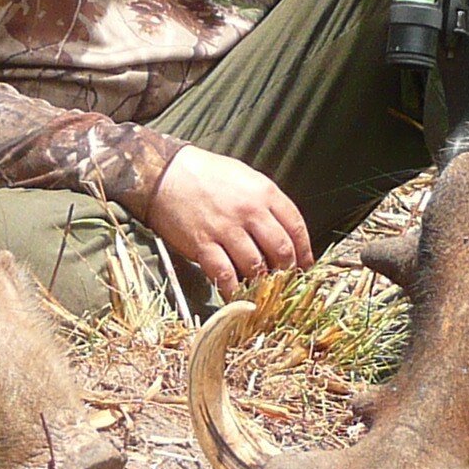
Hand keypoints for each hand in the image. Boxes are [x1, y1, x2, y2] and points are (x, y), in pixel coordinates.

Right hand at [146, 146, 312, 298]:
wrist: (164, 173)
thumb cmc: (206, 174)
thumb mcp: (245, 178)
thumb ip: (266, 203)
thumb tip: (283, 232)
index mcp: (264, 192)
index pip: (296, 227)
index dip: (304, 252)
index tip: (304, 266)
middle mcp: (249, 211)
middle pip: (281, 251)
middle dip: (287, 271)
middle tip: (285, 281)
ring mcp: (226, 229)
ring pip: (256, 266)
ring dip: (262, 283)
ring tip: (263, 290)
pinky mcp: (203, 244)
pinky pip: (225, 275)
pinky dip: (233, 291)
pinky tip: (237, 296)